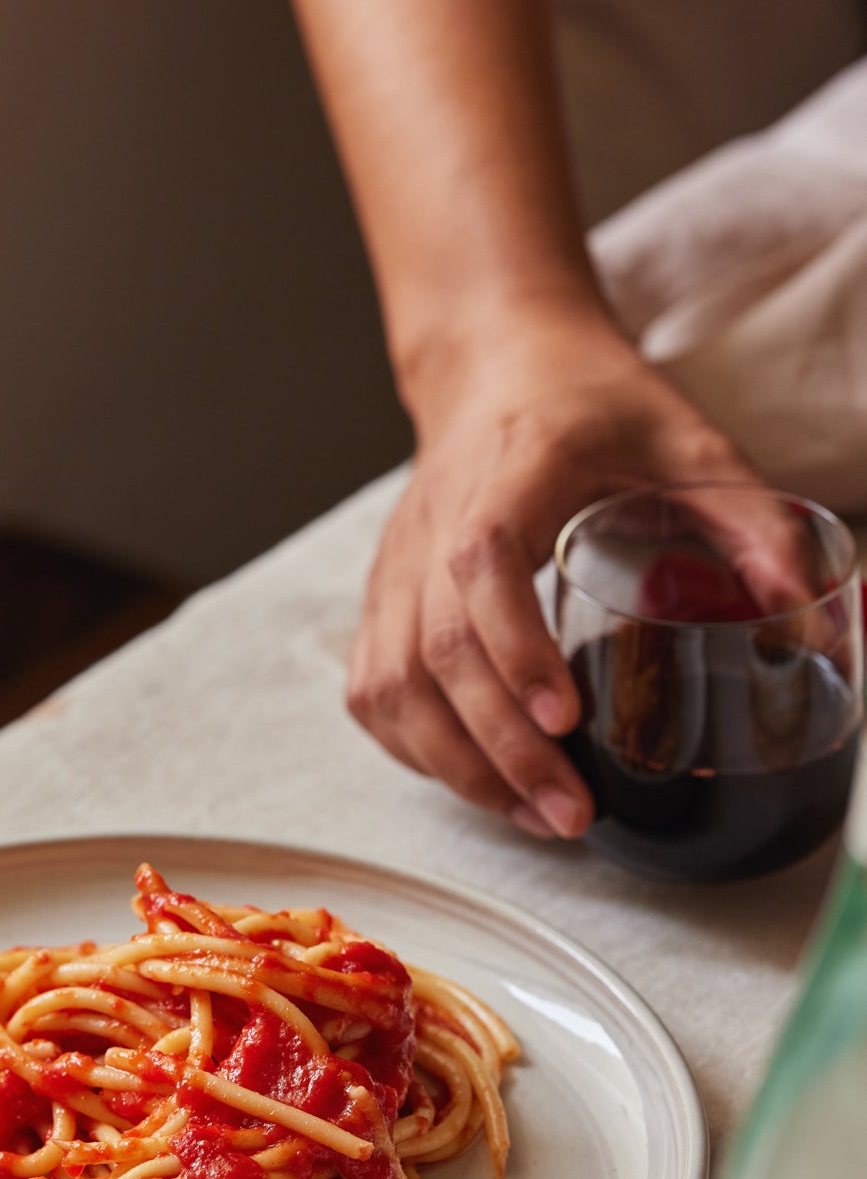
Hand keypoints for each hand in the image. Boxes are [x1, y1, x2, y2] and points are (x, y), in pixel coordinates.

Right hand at [348, 307, 768, 836]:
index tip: (564, 719)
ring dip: (456, 766)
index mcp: (507, 476)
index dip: (513, 650)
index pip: (479, 568)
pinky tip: (474, 779)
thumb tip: (806, 617)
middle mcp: (432, 526)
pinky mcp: (380, 600)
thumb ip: (751, 523)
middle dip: (500, 749)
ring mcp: (395, 568)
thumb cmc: (586, 402)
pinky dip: (416, 750)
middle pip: (433, 654)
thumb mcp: (687, 440)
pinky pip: (373, 694)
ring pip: (391, 688)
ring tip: (531, 814)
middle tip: (570, 811)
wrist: (497, 364)